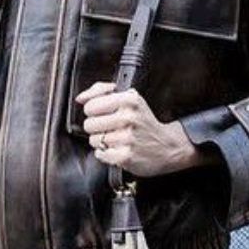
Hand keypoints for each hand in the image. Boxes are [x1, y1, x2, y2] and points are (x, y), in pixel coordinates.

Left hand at [75, 81, 207, 175]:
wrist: (168, 146)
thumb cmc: (144, 122)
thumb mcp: (130, 98)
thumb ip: (102, 91)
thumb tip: (80, 98)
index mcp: (129, 100)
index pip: (90, 106)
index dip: (94, 111)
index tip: (103, 114)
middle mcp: (129, 117)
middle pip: (89, 124)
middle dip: (97, 128)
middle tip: (110, 128)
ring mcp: (127, 138)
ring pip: (94, 140)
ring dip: (102, 142)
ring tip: (116, 139)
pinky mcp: (126, 156)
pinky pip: (100, 154)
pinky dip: (105, 154)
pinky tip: (117, 149)